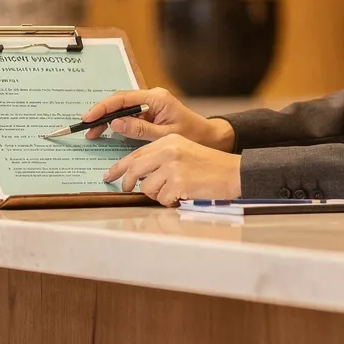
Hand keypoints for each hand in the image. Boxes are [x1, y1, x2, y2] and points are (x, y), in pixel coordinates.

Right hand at [81, 87, 234, 149]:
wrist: (210, 138)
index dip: (104, 107)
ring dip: (107, 120)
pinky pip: (129, 116)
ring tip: (93, 132)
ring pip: (122, 110)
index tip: (90, 116)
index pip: (123, 98)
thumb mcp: (165, 135)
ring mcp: (150, 105)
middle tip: (86, 127)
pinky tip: (107, 132)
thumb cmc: (193, 135)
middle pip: (119, 102)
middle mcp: (152, 98)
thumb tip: (116, 124)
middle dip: (101, 114)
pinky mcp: (150, 114)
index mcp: (156, 98)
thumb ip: (140, 130)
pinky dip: (117, 125)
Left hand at [102, 134, 242, 207]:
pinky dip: (169, 202)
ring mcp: (172, 166)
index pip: (136, 154)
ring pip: (147, 187)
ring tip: (172, 192)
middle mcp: (167, 151)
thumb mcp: (183, 152)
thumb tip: (137, 174)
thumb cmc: (209, 166)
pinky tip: (182, 196)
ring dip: (156, 195)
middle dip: (128, 183)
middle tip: (126, 190)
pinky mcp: (178, 182)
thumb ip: (160, 158)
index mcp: (167, 142)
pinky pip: (162, 199)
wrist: (233, 172)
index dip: (120, 167)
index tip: (110, 175)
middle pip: (134, 170)